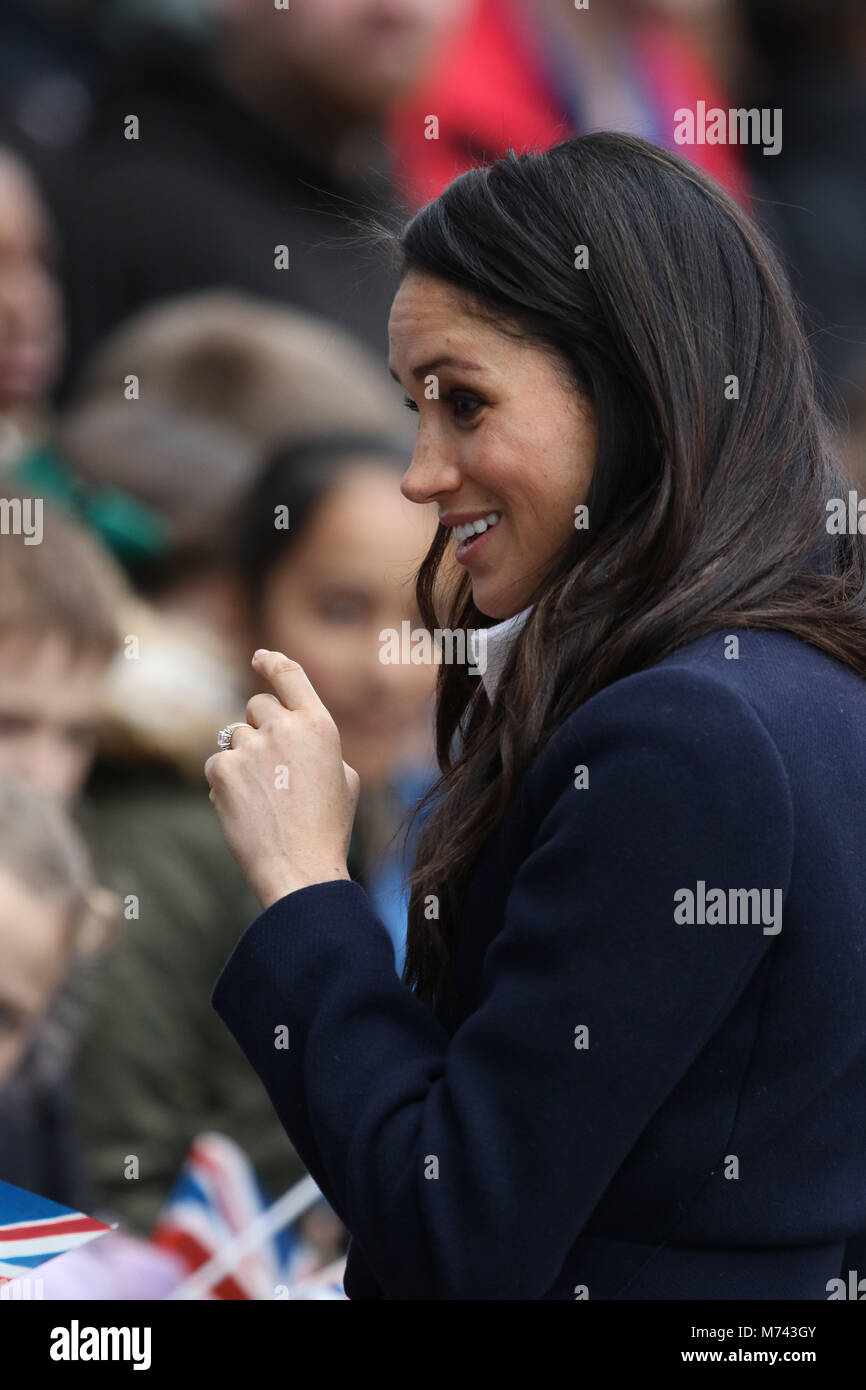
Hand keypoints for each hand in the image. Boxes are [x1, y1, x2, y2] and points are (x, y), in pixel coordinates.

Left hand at [205, 650, 359, 908]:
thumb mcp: (344, 779)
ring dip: (242, 758)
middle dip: (258, 727)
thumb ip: (318, 745)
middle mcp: (285, 728)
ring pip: (234, 736)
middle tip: (269, 765)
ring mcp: (251, 747)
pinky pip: (216, 762)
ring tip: (262, 797)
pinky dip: (225, 783)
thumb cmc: (327, 829)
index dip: (272, 661)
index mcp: (320, 726)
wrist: (300, 868)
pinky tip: (244, 809)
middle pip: (256, 705)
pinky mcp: (222, 769)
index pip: (291, 675)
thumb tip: (296, 732)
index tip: (260, 657)